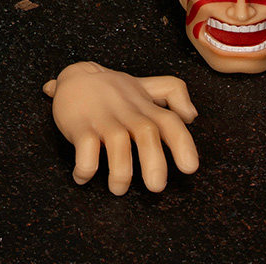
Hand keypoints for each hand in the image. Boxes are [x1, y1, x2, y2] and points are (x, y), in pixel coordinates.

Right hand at [43, 62, 199, 194]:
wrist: (73, 77)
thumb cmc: (113, 89)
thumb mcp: (145, 85)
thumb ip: (173, 92)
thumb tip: (192, 115)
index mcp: (144, 106)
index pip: (168, 120)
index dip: (182, 142)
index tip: (189, 167)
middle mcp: (126, 111)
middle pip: (146, 131)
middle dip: (154, 160)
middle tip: (156, 186)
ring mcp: (103, 118)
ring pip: (117, 142)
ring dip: (120, 171)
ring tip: (118, 188)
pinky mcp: (80, 126)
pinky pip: (85, 149)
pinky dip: (86, 168)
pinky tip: (83, 177)